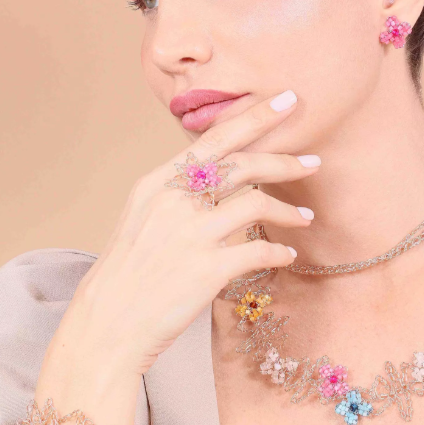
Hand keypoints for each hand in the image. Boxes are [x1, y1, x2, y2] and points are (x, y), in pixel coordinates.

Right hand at [55, 90, 318, 375]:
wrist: (109, 323)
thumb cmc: (129, 273)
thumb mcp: (142, 220)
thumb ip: (177, 195)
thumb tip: (218, 183)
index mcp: (157, 183)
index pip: (213, 139)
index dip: (254, 117)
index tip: (285, 101)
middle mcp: (174, 201)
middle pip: (243, 164)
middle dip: (285, 158)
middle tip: (314, 161)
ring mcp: (191, 234)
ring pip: (258, 202)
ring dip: (290, 209)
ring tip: (306, 218)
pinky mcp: (208, 270)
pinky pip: (260, 250)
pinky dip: (280, 251)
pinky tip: (287, 255)